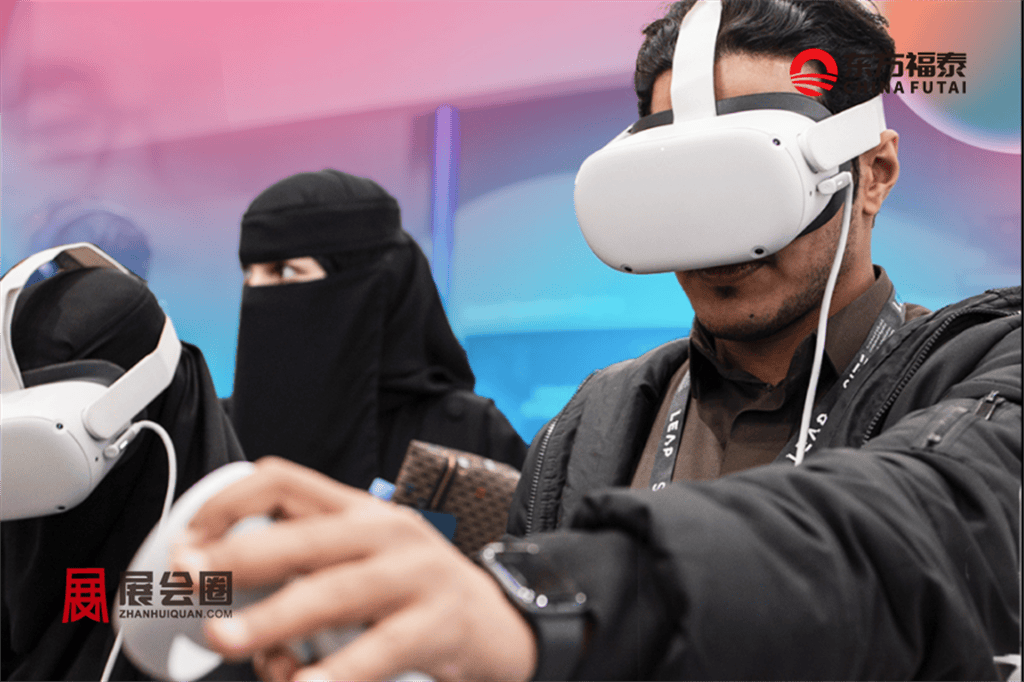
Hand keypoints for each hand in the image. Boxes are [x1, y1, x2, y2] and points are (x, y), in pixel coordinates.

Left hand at [172, 456, 537, 681]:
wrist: (496, 622)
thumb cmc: (412, 593)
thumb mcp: (363, 561)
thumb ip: (304, 576)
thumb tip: (229, 624)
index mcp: (358, 510)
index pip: (283, 482)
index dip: (227, 506)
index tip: (186, 541)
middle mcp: (385, 532)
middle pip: (303, 539)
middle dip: (237, 561)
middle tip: (189, 585)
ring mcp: (415, 576)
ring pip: (334, 593)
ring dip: (274, 620)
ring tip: (229, 640)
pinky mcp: (437, 624)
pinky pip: (377, 652)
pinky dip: (336, 674)